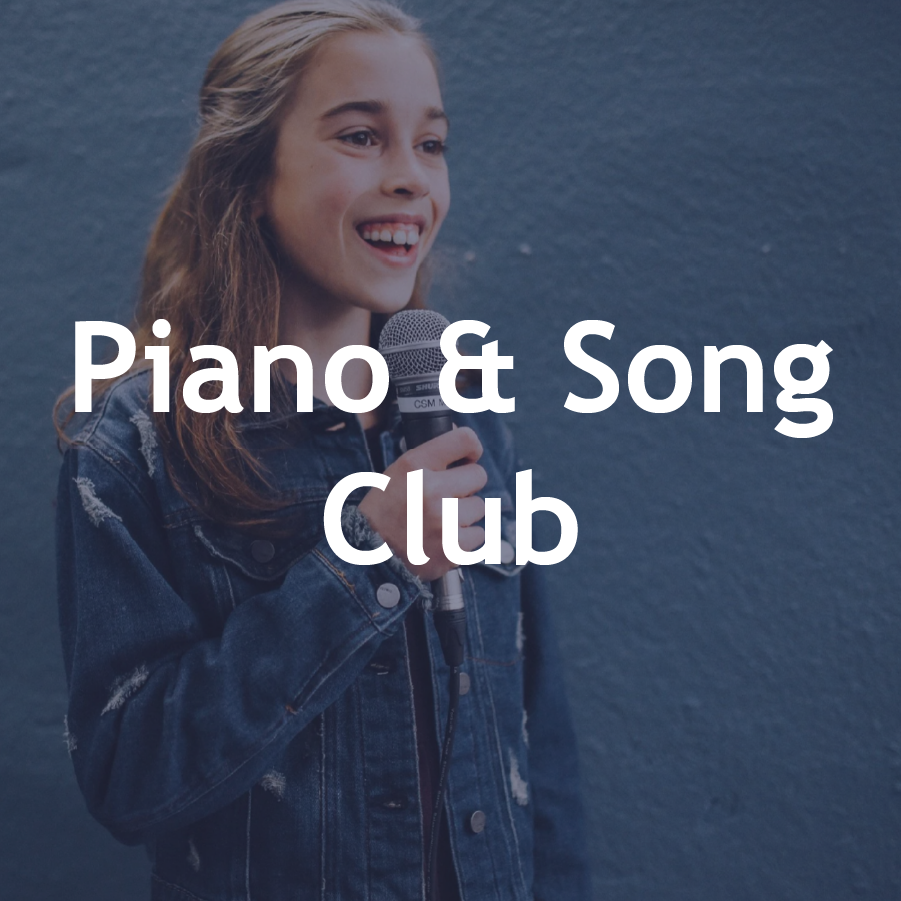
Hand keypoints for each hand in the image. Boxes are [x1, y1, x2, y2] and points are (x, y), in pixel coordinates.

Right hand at [358, 427, 486, 581]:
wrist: (369, 554)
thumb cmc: (385, 510)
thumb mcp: (397, 472)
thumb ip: (430, 458)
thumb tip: (467, 445)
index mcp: (415, 465)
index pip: (465, 440)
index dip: (472, 449)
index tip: (468, 457)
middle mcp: (431, 490)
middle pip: (478, 475)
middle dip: (466, 486)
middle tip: (447, 496)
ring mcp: (444, 520)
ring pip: (479, 506)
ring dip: (465, 514)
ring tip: (440, 521)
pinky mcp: (454, 548)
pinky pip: (479, 534)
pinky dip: (466, 538)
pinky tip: (445, 539)